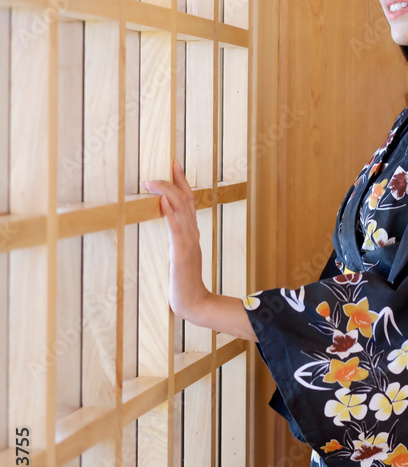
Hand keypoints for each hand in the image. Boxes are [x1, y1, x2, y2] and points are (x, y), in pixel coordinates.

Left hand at [141, 160, 209, 321]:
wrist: (194, 303)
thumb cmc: (183, 282)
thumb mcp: (180, 255)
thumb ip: (177, 239)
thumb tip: (166, 220)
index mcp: (191, 233)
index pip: (188, 201)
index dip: (182, 181)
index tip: (175, 164)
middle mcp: (192, 233)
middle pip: (186, 199)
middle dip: (175, 180)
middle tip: (169, 163)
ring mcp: (188, 243)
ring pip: (182, 210)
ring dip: (168, 192)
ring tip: (155, 180)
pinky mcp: (181, 254)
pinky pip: (176, 230)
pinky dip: (170, 214)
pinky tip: (163, 203)